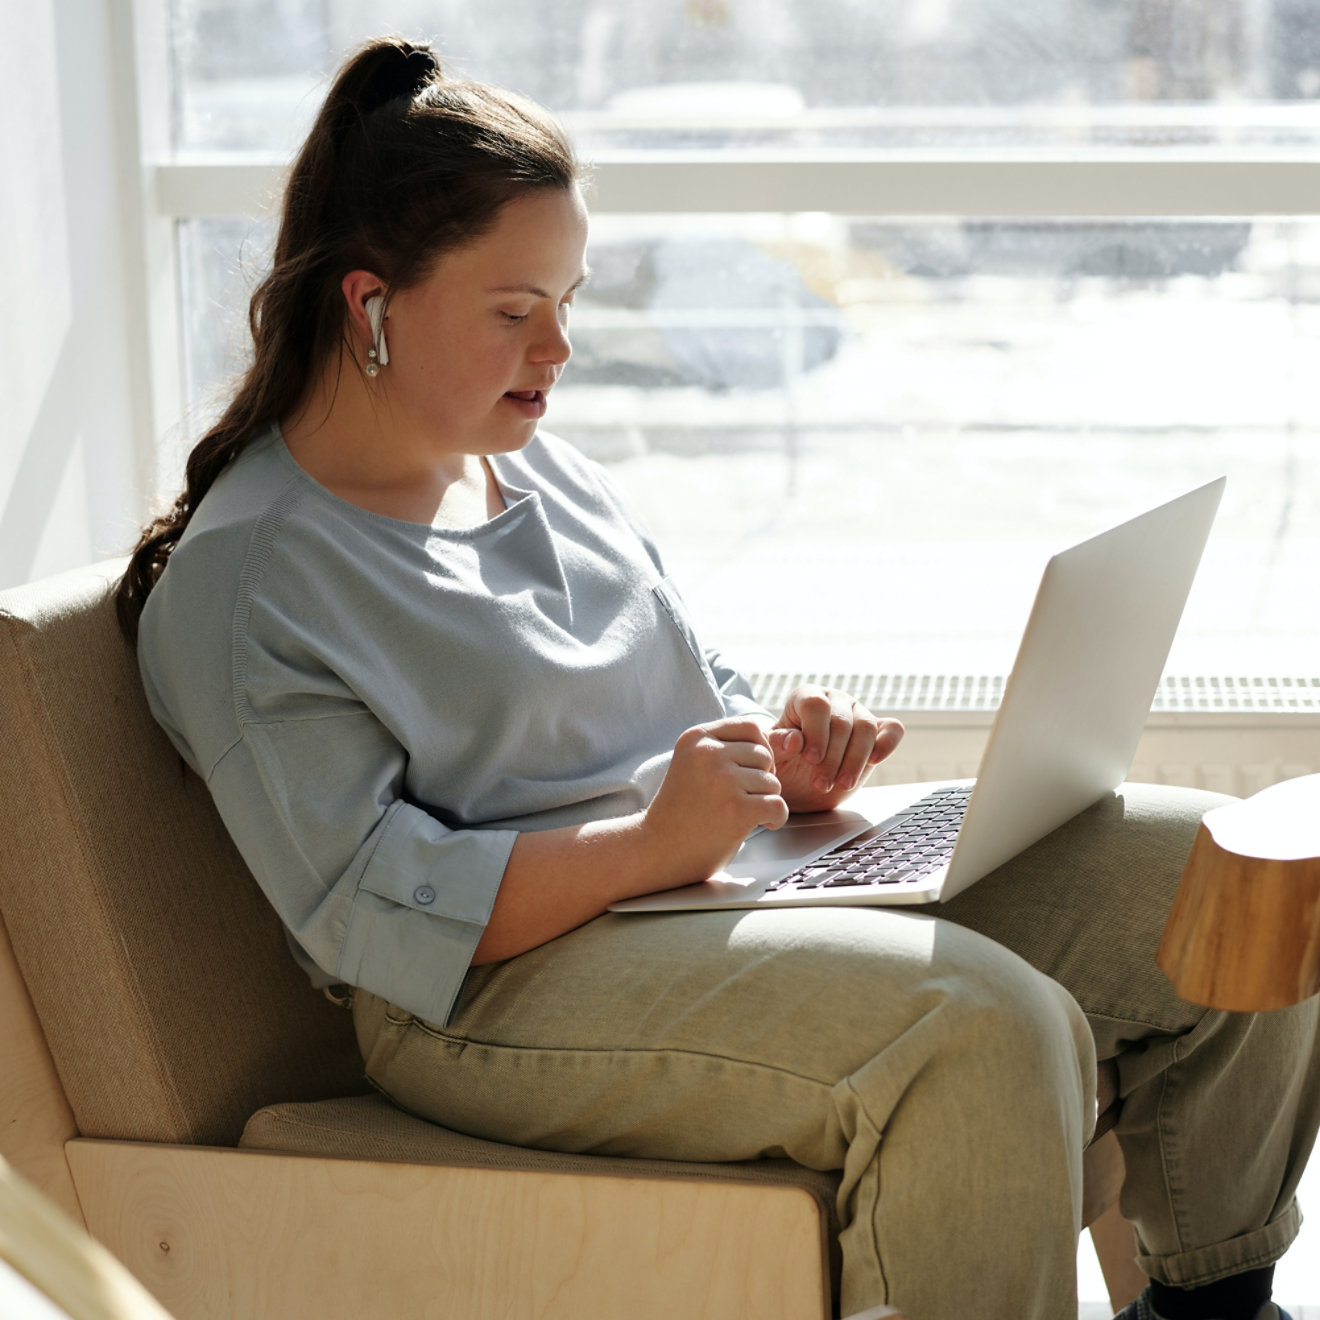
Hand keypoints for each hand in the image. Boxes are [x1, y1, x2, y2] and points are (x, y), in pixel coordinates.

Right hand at [642, 717, 789, 882]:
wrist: (656, 849)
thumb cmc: (681, 810)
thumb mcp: (694, 764)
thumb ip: (726, 748)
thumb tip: (778, 739)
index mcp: (696, 737)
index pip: (750, 726)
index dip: (758, 749)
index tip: (749, 771)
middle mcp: (708, 753)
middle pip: (764, 754)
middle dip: (762, 777)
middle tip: (747, 797)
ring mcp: (722, 780)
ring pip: (773, 782)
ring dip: (766, 799)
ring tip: (745, 812)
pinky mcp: (736, 809)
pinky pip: (778, 805)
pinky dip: (777, 818)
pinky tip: (764, 824)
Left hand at [766, 685, 903, 812]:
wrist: (799, 782)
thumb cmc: (783, 762)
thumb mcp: (772, 756)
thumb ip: (778, 745)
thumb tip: (795, 740)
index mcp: (806, 697)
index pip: (816, 705)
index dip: (815, 732)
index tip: (810, 759)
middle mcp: (834, 701)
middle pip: (842, 722)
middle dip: (832, 757)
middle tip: (820, 783)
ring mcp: (858, 714)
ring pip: (866, 728)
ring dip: (855, 760)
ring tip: (842, 784)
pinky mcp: (878, 731)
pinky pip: (892, 730)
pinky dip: (888, 743)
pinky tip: (875, 761)